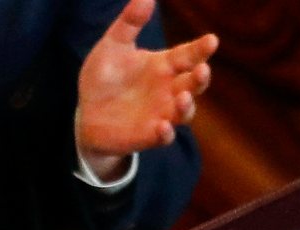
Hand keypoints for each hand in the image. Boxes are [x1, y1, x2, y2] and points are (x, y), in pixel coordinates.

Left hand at [75, 0, 217, 180]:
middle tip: (202, 69)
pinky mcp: (148, 135)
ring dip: (187, 106)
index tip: (212, 40)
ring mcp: (161, 114)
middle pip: (193, 84)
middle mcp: (168, 90)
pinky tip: (163, 127)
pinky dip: (166, 133)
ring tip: (183, 98)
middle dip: (200, 78)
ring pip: (184, 112)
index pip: (187, 55)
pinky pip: (163, 136)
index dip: (200, 49)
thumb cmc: (104, 79)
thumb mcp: (112, 46)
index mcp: (163, 66)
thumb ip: (129, 23)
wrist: (87, 114)